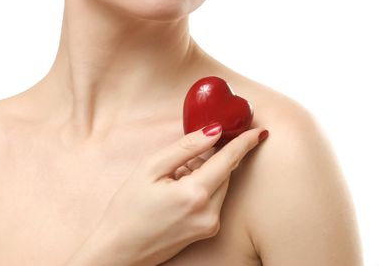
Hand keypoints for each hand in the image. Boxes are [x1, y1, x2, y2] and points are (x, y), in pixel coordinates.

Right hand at [70, 123, 267, 265]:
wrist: (120, 249)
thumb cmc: (128, 208)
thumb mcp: (150, 168)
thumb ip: (185, 148)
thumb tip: (214, 131)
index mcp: (195, 194)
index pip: (229, 160)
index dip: (244, 142)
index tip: (258, 129)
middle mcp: (210, 213)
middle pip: (225, 173)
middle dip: (213, 157)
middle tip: (184, 157)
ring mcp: (210, 225)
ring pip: (220, 186)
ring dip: (206, 173)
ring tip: (173, 178)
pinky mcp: (207, 231)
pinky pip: (213, 200)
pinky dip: (202, 187)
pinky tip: (176, 191)